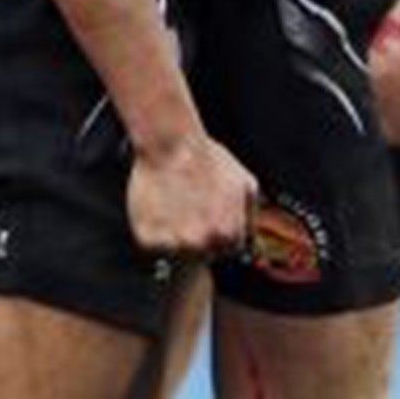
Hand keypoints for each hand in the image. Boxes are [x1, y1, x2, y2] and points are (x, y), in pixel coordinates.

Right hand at [127, 134, 256, 260]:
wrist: (171, 143)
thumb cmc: (209, 159)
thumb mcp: (245, 184)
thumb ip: (249, 217)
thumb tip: (251, 239)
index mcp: (228, 235)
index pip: (226, 251)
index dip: (218, 231)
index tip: (208, 213)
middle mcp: (202, 244)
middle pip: (201, 255)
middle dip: (198, 235)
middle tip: (190, 207)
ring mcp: (173, 244)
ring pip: (176, 252)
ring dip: (175, 235)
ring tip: (174, 205)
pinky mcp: (149, 238)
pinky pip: (153, 244)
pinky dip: (155, 230)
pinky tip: (159, 207)